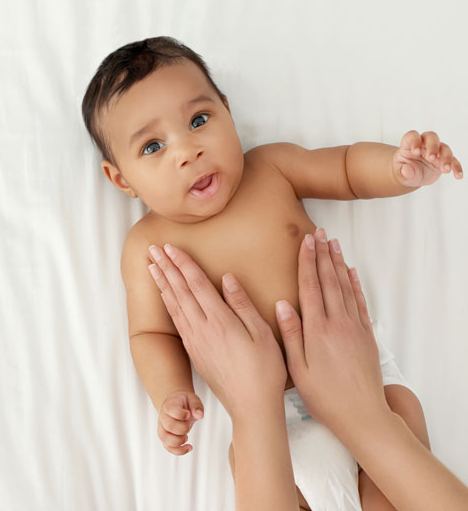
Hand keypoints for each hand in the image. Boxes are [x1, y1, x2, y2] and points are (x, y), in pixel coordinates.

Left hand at [147, 244, 286, 421]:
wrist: (251, 406)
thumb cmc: (264, 370)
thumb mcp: (262, 333)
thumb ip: (242, 304)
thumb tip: (226, 278)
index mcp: (220, 322)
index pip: (196, 285)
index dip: (183, 263)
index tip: (171, 247)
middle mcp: (202, 330)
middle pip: (180, 291)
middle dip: (166, 267)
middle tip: (153, 249)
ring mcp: (195, 341)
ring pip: (174, 305)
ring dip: (162, 283)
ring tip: (152, 266)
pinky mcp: (194, 351)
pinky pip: (176, 320)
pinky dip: (168, 303)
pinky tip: (165, 295)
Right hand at [157, 389, 203, 454]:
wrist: (176, 404)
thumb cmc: (185, 402)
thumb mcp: (192, 399)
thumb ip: (196, 405)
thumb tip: (200, 415)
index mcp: (169, 405)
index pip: (170, 410)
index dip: (182, 414)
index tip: (189, 414)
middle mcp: (163, 417)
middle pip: (168, 426)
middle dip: (182, 428)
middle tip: (189, 426)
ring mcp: (162, 427)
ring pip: (164, 438)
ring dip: (178, 441)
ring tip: (186, 437)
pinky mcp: (166, 437)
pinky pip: (168, 447)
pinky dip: (178, 450)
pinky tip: (189, 447)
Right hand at [276, 228, 390, 435]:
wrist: (362, 414)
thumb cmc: (324, 396)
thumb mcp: (298, 369)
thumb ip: (291, 335)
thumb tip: (283, 304)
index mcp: (318, 330)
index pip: (311, 287)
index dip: (307, 262)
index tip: (305, 242)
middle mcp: (338, 323)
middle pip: (330, 281)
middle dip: (323, 255)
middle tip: (319, 233)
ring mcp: (355, 328)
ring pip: (346, 287)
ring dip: (338, 263)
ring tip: (333, 244)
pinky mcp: (365, 336)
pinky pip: (360, 302)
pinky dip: (355, 284)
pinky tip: (350, 273)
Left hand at [393, 130, 462, 186]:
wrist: (411, 176)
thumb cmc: (403, 171)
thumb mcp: (400, 174)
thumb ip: (402, 172)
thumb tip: (406, 170)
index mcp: (409, 145)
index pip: (412, 136)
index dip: (414, 141)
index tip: (415, 152)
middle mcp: (424, 145)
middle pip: (431, 137)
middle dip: (432, 146)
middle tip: (430, 158)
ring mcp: (435, 151)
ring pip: (444, 147)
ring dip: (446, 157)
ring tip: (445, 170)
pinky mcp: (444, 159)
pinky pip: (453, 160)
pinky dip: (456, 167)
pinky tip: (458, 175)